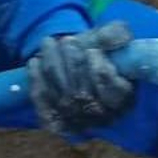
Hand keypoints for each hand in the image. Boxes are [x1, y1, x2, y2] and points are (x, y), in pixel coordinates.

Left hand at [25, 20, 135, 134]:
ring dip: (52, 63)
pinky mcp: (56, 123)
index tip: (91, 51)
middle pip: (82, 92)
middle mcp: (101, 116)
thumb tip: (113, 37)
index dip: (100, 69)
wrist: (76, 73)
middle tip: (66, 40)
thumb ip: (115, 35)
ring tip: (48, 43)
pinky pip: (43, 101)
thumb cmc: (98, 56)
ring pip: (61, 92)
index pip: (110, 90)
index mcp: (123, 100)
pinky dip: (36, 79)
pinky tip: (35, 62)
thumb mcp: (110, 42)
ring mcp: (77, 122)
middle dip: (73, 61)